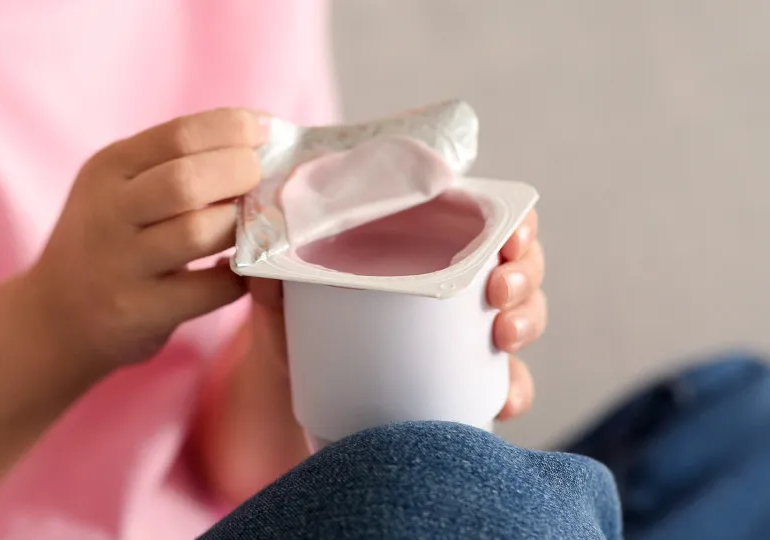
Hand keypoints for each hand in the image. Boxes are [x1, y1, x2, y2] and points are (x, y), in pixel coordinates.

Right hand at [26, 108, 266, 370]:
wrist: (55, 316)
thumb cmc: (110, 241)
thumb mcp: (122, 188)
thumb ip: (177, 162)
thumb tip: (261, 132)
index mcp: (110, 168)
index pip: (180, 134)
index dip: (235, 130)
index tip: (265, 135)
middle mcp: (108, 212)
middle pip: (188, 181)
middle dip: (241, 174)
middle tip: (263, 181)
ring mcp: (120, 265)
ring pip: (198, 232)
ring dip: (241, 225)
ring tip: (255, 225)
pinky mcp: (138, 312)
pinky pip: (208, 290)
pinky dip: (238, 277)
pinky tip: (241, 269)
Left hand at [248, 209, 545, 419]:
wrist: (303, 385)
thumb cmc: (303, 321)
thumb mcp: (287, 294)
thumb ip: (275, 275)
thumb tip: (268, 264)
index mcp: (424, 244)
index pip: (487, 219)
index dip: (514, 222)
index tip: (511, 235)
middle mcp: (458, 282)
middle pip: (519, 264)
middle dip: (525, 272)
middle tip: (499, 288)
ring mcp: (469, 331)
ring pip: (524, 315)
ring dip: (527, 319)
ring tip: (503, 333)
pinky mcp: (468, 378)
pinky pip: (508, 382)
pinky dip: (514, 390)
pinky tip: (503, 399)